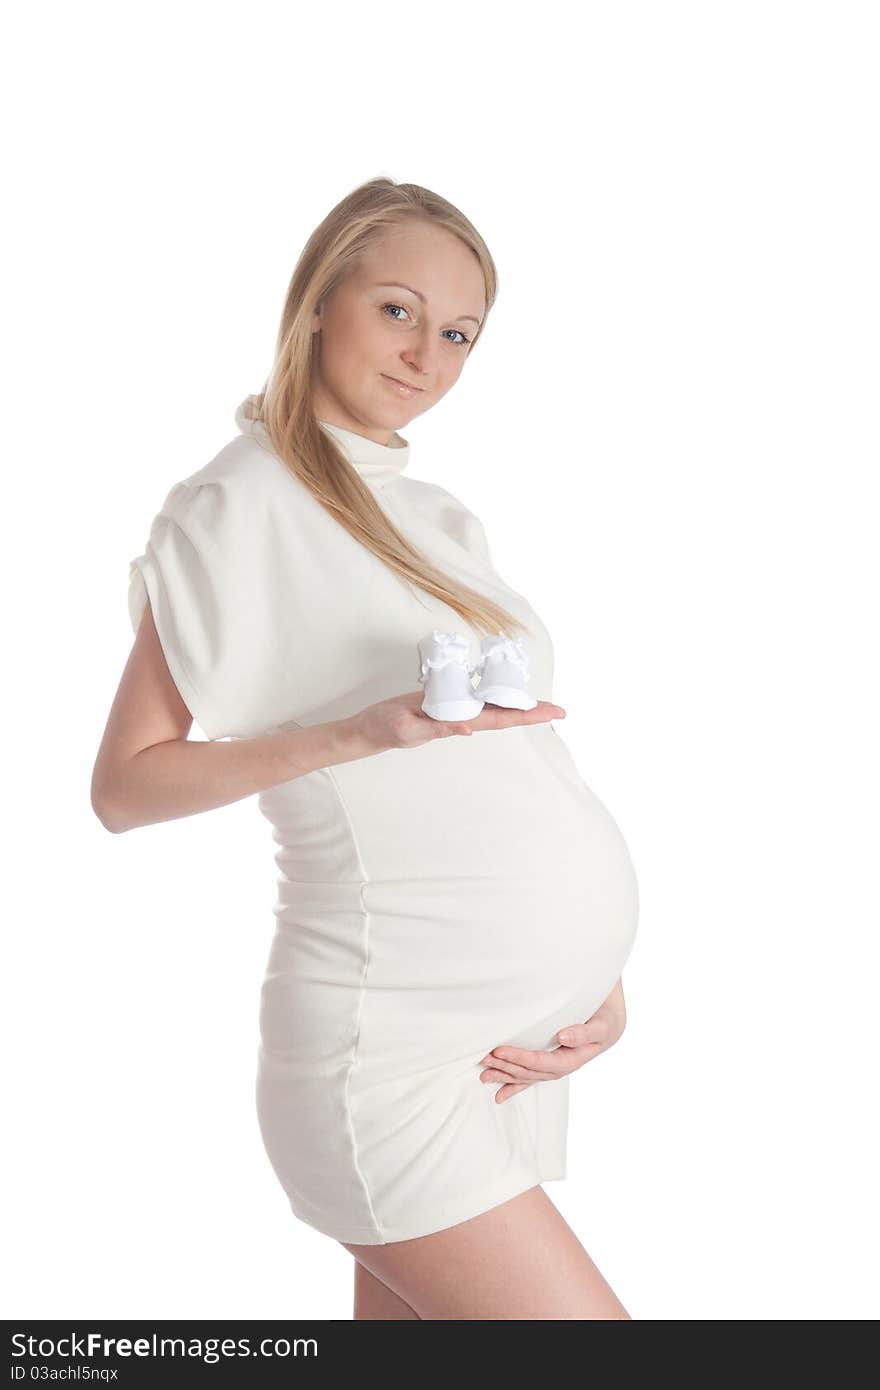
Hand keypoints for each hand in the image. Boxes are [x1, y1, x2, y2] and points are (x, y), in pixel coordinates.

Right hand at [349, 688, 565, 754]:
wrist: (368, 729)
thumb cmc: (386, 729)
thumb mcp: (409, 728)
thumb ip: (438, 728)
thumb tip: (470, 729)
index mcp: (456, 723)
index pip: (499, 720)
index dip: (526, 716)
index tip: (552, 715)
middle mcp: (462, 717)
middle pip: (503, 713)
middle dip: (531, 711)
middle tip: (559, 709)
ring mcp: (453, 709)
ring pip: (490, 704)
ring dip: (514, 701)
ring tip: (539, 699)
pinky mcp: (443, 700)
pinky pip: (472, 695)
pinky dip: (490, 690)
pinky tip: (500, 684)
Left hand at [477, 995, 627, 1103]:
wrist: (608, 1021)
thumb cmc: (604, 1019)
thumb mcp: (601, 1025)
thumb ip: (584, 1032)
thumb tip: (563, 1037)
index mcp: (574, 1058)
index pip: (543, 1062)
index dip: (522, 1058)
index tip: (501, 1050)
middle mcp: (562, 1067)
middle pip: (531, 1072)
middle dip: (507, 1067)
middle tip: (484, 1058)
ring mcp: (554, 1068)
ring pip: (527, 1076)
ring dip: (505, 1076)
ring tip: (483, 1075)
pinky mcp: (548, 1064)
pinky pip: (530, 1079)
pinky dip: (514, 1087)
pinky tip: (499, 1096)